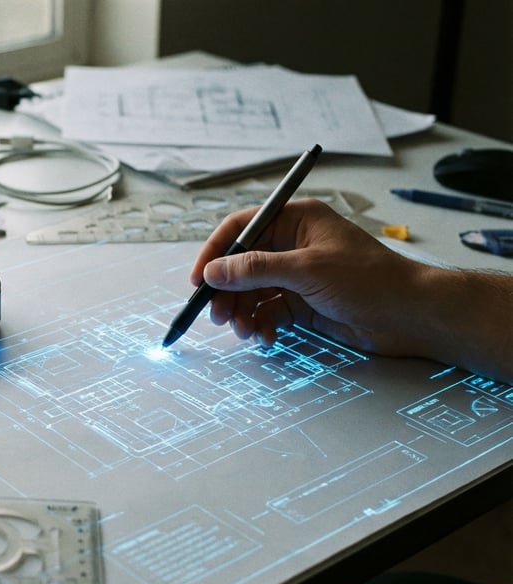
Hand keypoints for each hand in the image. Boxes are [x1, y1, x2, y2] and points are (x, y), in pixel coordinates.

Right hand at [190, 199, 512, 381]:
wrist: (411, 316)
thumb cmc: (370, 280)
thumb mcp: (308, 270)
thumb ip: (256, 269)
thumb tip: (214, 271)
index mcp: (295, 220)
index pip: (241, 228)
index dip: (215, 252)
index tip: (198, 280)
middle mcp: (292, 245)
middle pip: (241, 264)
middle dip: (226, 291)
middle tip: (217, 316)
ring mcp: (297, 275)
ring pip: (252, 292)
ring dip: (242, 312)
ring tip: (244, 331)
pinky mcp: (303, 303)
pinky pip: (268, 312)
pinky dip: (261, 325)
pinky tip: (266, 337)